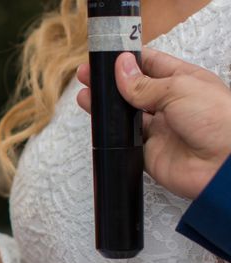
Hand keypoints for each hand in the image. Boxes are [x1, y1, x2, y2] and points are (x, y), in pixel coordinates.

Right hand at [77, 48, 230, 198]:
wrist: (224, 166)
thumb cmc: (220, 121)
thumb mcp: (179, 89)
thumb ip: (144, 83)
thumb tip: (121, 68)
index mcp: (184, 82)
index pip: (151, 64)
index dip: (128, 59)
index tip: (106, 56)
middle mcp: (170, 105)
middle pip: (133, 90)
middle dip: (110, 82)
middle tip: (88, 75)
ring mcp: (159, 129)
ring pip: (125, 115)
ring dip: (106, 107)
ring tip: (86, 96)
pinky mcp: (148, 153)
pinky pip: (123, 142)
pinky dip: (111, 134)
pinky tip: (100, 124)